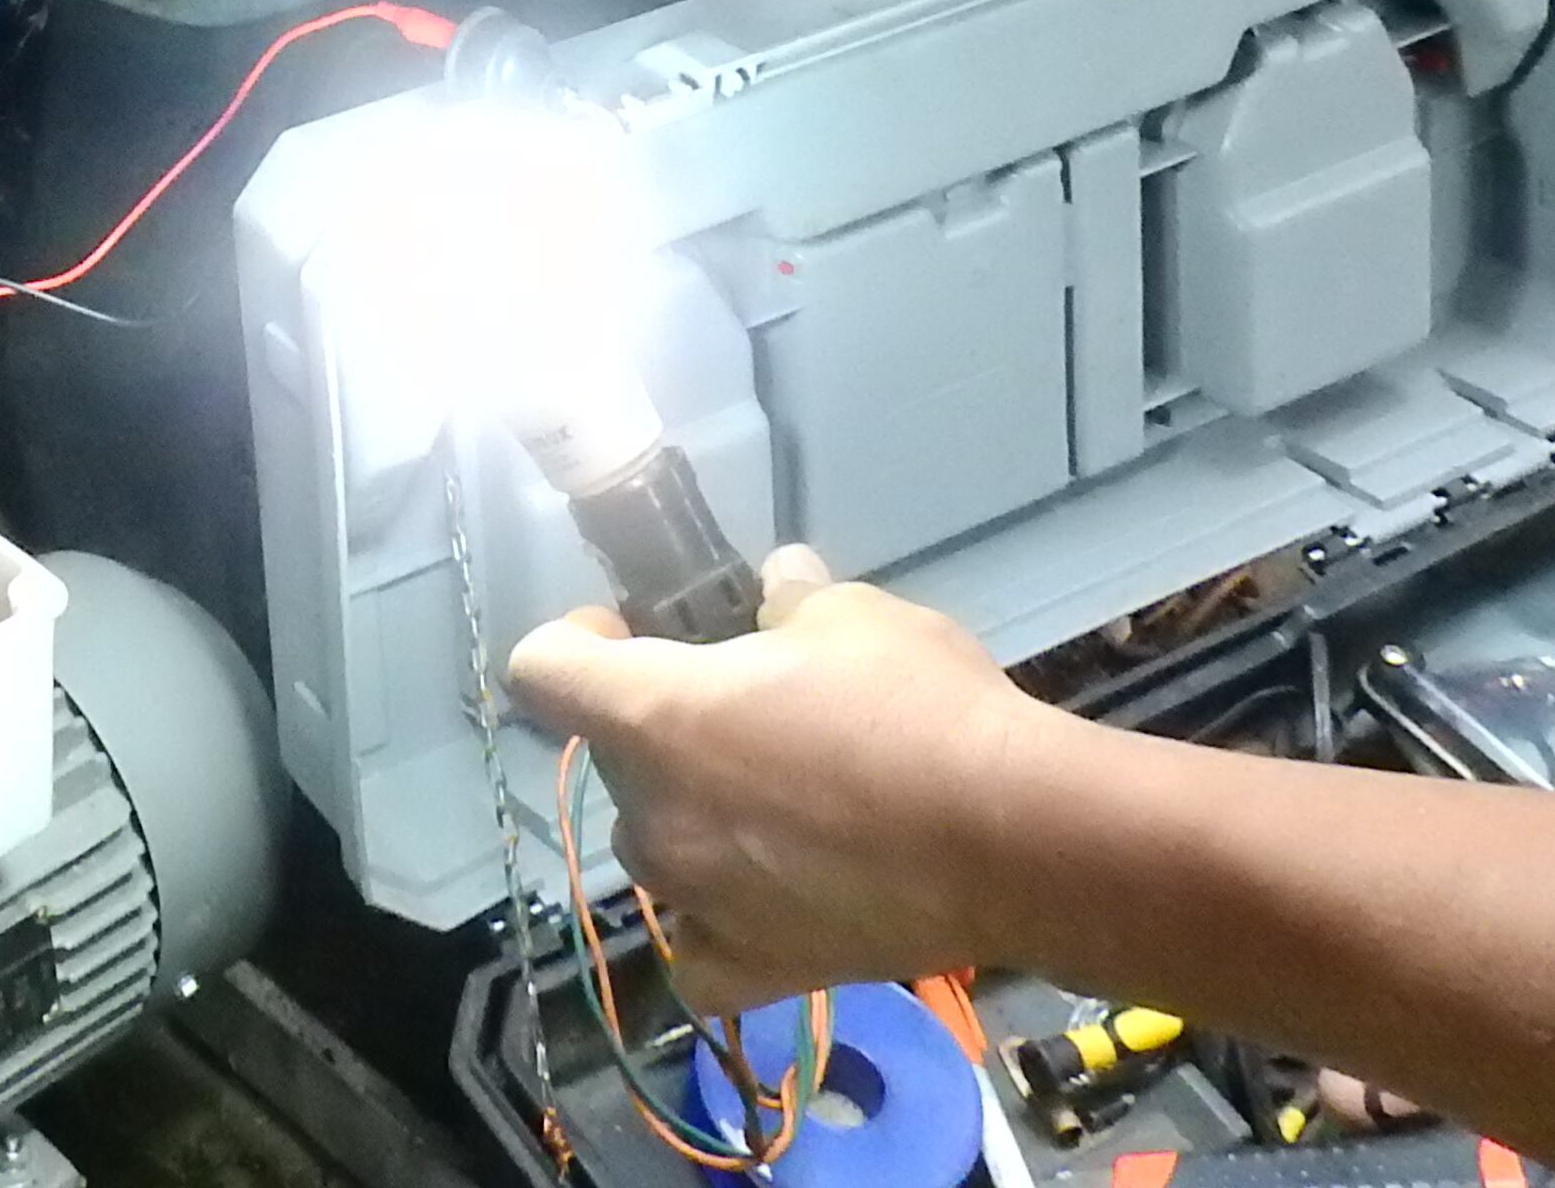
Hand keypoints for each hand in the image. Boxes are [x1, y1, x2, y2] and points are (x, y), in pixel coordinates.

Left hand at [508, 552, 1053, 1009]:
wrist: (1011, 839)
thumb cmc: (919, 708)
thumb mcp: (855, 616)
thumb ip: (792, 602)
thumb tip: (779, 585)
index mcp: (654, 714)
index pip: (543, 670)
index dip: (575, 640)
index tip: (627, 629)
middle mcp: (652, 815)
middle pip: (619, 761)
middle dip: (665, 729)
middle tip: (749, 715)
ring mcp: (693, 900)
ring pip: (658, 847)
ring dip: (695, 817)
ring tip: (782, 802)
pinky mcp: (748, 968)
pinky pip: (695, 951)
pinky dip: (713, 927)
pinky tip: (759, 899)